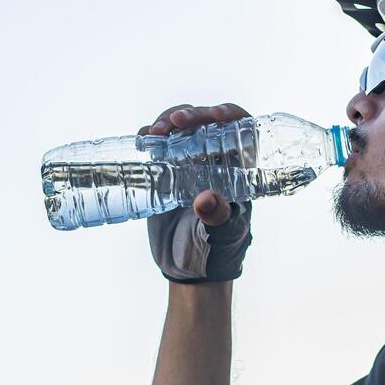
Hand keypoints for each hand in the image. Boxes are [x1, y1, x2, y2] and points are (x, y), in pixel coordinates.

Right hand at [140, 103, 255, 282]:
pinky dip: (150, 136)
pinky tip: (143, 139)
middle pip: (206, 122)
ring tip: (153, 134)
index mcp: (238, 169)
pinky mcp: (166, 171)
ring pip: (181, 129)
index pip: (241, 129)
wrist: (188, 269)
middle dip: (190, 115)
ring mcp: (189, 163)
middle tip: (173, 122)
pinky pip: (159, 144)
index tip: (215, 115)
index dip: (231, 114)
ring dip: (166, 122)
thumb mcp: (221, 235)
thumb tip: (205, 199)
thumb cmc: (216, 252)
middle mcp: (215, 161)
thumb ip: (217, 218)